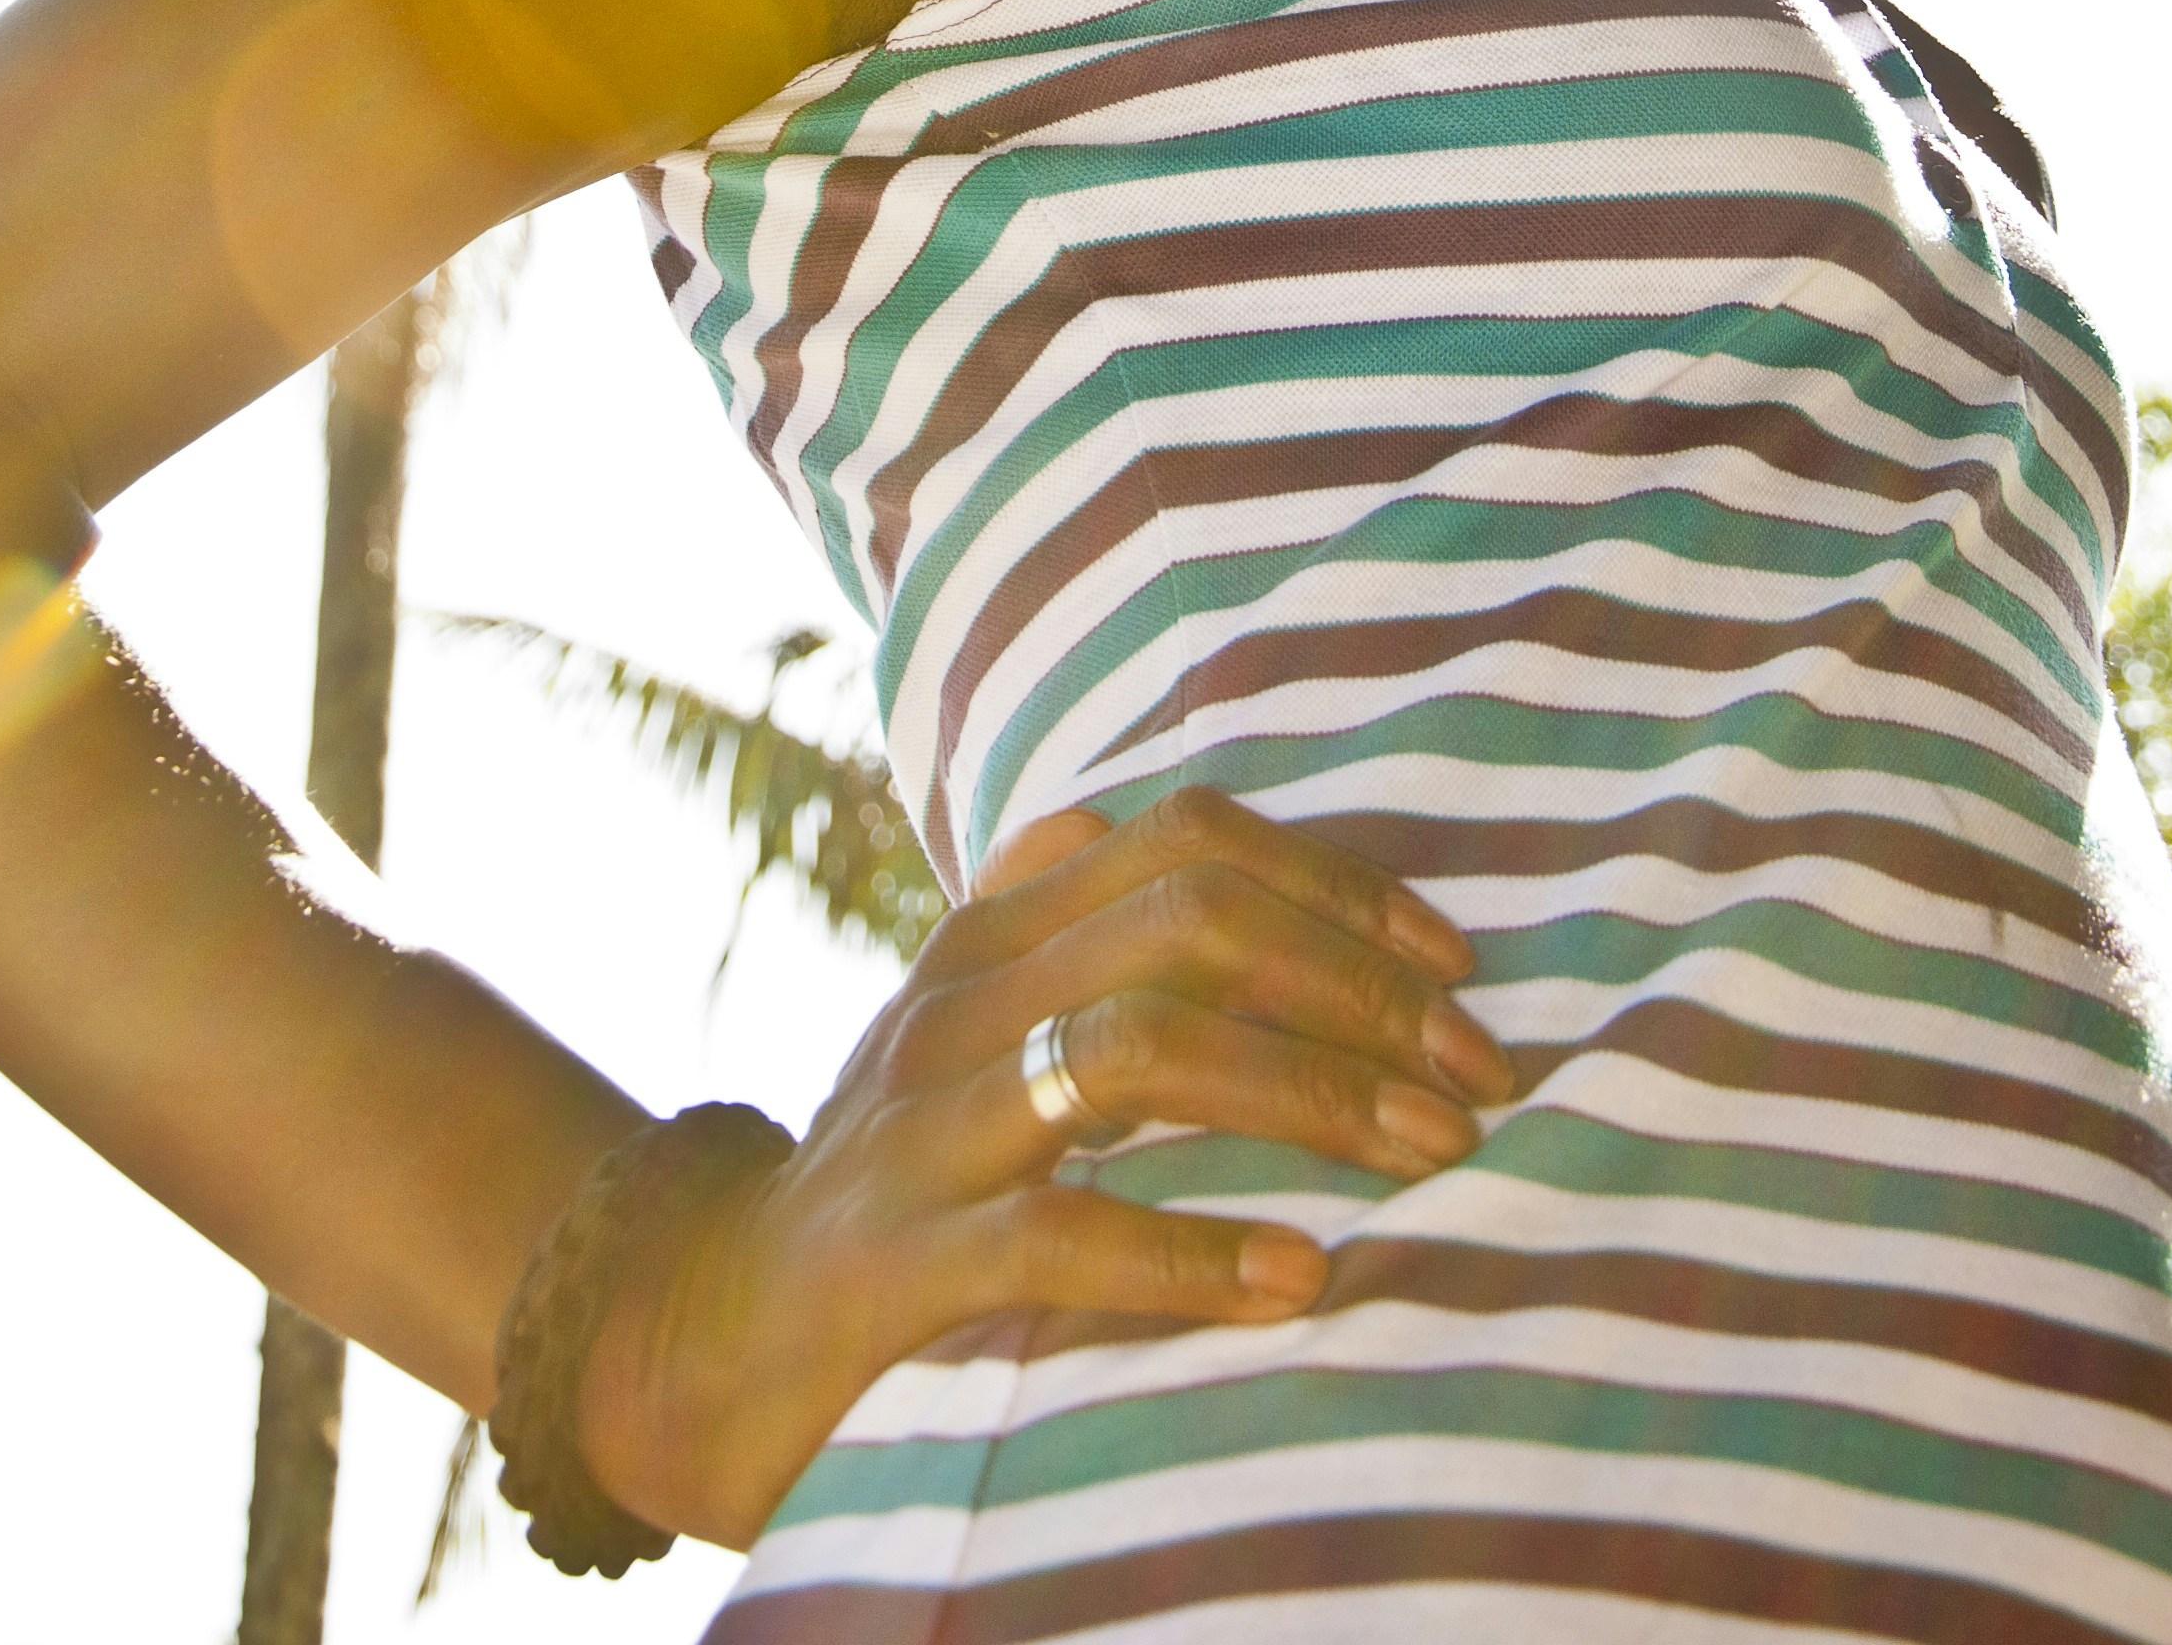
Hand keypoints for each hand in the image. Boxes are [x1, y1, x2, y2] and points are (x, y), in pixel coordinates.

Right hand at [572, 781, 1513, 1549]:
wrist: (696, 1328)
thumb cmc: (896, 1184)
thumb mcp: (986, 1036)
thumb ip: (1095, 953)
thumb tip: (1274, 891)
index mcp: (994, 931)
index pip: (1186, 843)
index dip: (1336, 885)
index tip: (1453, 968)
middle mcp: (961, 999)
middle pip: (1184, 922)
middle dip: (1353, 984)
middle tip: (1475, 1076)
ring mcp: (923, 1124)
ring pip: (1135, 1048)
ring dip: (1308, 1093)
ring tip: (1427, 1155)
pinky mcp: (897, 1259)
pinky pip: (1056, 1235)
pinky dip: (1190, 1252)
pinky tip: (1296, 1278)